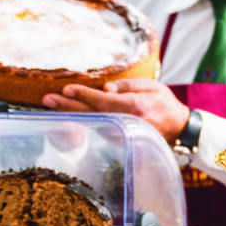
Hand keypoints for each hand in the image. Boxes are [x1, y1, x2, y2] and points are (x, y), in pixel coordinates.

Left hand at [42, 79, 190, 143]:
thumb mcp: (152, 86)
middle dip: (68, 106)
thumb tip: (105, 87)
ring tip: (52, 105)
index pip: (104, 101)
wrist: (177, 128)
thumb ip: (128, 86)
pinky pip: (96, 129)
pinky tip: (66, 116)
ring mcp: (121, 134)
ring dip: (70, 114)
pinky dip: (80, 122)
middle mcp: (126, 122)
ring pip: (91, 123)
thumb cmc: (164, 103)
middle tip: (48, 99)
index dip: (84, 95)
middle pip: (92, 114)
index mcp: (135, 107)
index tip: (67, 89)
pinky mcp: (118, 139)